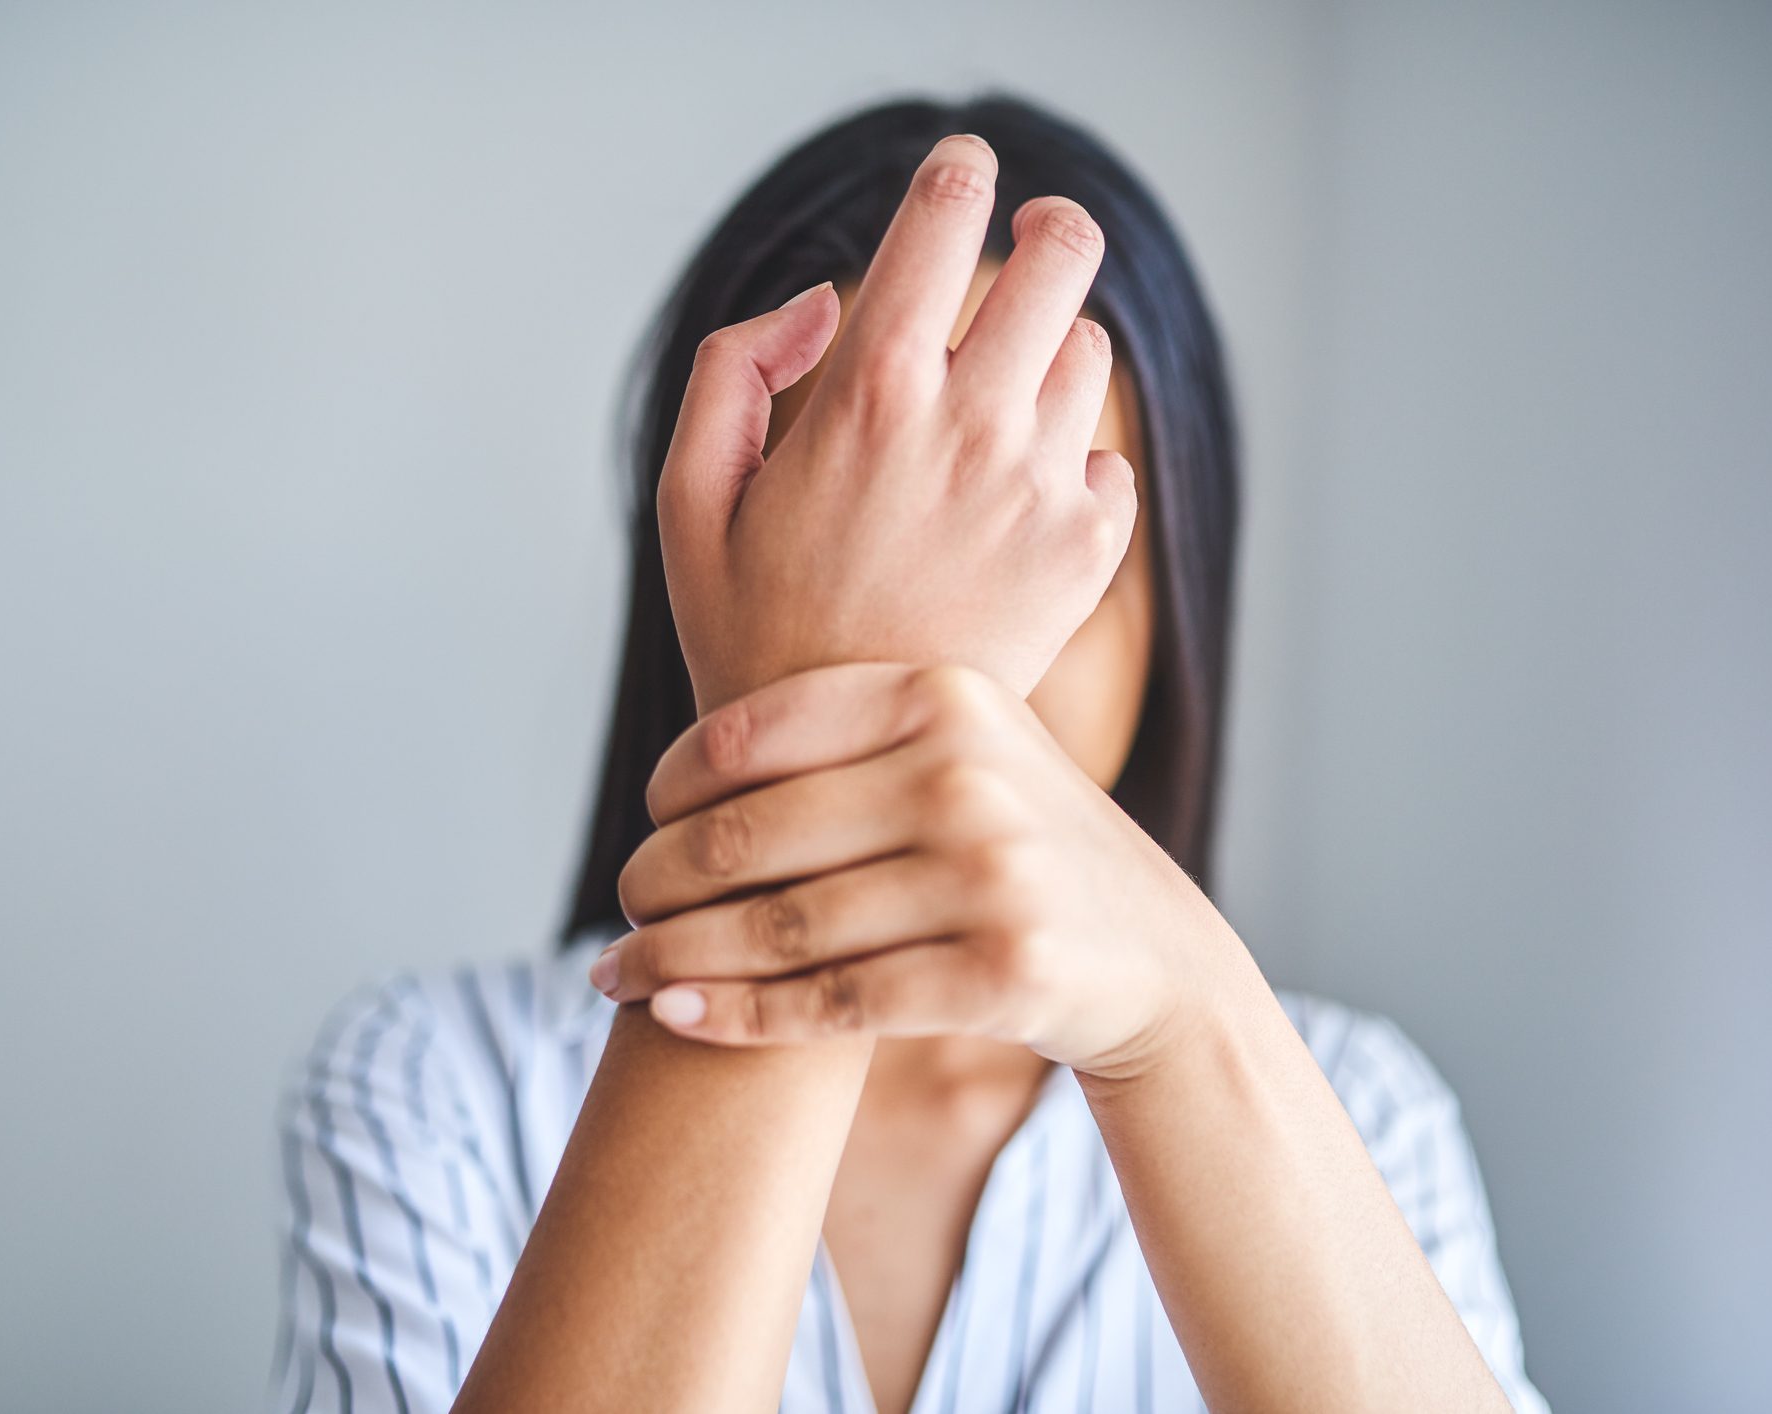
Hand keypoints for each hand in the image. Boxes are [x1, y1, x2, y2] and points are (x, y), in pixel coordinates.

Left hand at [592, 663, 1238, 1081]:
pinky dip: (738, 1015)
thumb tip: (688, 749)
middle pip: (752, 836)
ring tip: (616, 973)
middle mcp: (967, 774)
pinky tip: (676, 1016)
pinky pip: (831, 1000)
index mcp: (944, 694)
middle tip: (620, 904)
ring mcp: (990, 876)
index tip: (645, 817)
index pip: (756, 731)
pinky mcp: (1000, 975)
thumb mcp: (970, 747)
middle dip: (657, 878)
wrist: (1156, 957)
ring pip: (779, 927)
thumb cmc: (1023, 843)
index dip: (674, 782)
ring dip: (673, 956)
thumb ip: (859, 727)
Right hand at [657, 134, 1136, 712]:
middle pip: (1060, 255)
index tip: (961, 171)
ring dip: (1046, 358)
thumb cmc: (751, 633)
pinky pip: (1111, 463)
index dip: (957, 172)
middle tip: (1030, 241)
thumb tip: (829, 298)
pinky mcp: (1087, 556)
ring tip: (991, 416)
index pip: (943, 216)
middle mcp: (974, 426)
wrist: (842, 776)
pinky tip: (1017, 506)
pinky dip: (1074, 465)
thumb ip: (734, 367)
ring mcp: (1043, 490)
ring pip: (1086, 353)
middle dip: (1046, 231)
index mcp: (870, 393)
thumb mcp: (690, 498)